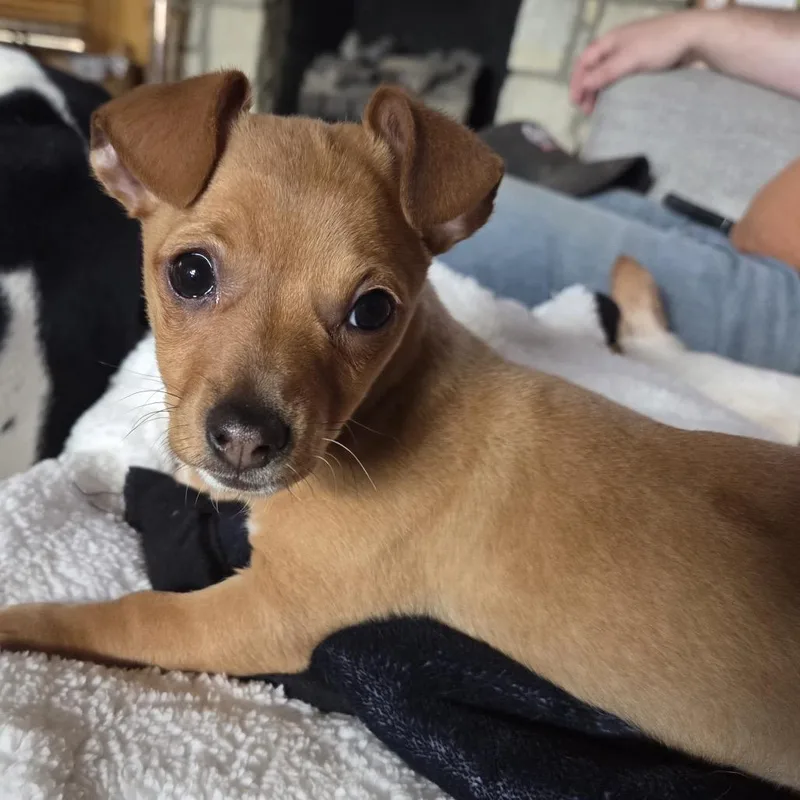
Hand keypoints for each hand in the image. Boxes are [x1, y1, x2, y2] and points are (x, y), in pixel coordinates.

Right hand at [570, 11, 701, 114]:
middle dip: (586, 88)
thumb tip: (583, 85)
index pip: (584, 61)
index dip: (577, 81)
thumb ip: (606, 72)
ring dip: (599, 90)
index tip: (576, 103)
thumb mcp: (630, 58)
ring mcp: (630, 51)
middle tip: (588, 110)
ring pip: (606, 72)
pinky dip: (612, 87)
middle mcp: (617, 44)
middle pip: (593, 68)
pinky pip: (620, 75)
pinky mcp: (642, 60)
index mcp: (610, 40)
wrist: (694, 35)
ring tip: (599, 108)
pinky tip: (615, 98)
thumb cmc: (659, 44)